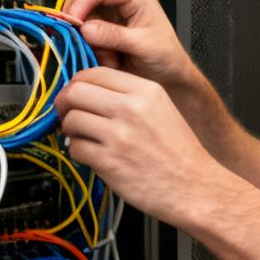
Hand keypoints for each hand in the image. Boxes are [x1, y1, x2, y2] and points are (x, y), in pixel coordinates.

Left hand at [55, 67, 235, 227]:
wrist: (195, 187)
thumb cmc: (179, 153)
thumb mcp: (161, 109)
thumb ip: (128, 96)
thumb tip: (88, 91)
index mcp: (145, 90)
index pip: (93, 73)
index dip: (76, 84)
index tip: (74, 95)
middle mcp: (131, 108)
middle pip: (75, 92)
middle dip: (64, 104)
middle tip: (67, 114)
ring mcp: (119, 135)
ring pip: (71, 120)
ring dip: (70, 131)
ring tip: (83, 138)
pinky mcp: (109, 162)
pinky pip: (76, 149)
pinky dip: (78, 153)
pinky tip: (93, 156)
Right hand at [60, 0, 195, 93]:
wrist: (170, 75)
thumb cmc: (166, 56)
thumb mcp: (142, 45)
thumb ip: (114, 35)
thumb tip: (86, 29)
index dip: (81, 3)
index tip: (72, 23)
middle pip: (83, 0)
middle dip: (80, 23)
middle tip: (83, 42)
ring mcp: (109, 14)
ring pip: (80, 19)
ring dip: (87, 40)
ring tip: (109, 56)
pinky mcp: (102, 29)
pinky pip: (83, 35)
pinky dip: (90, 48)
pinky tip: (109, 58)